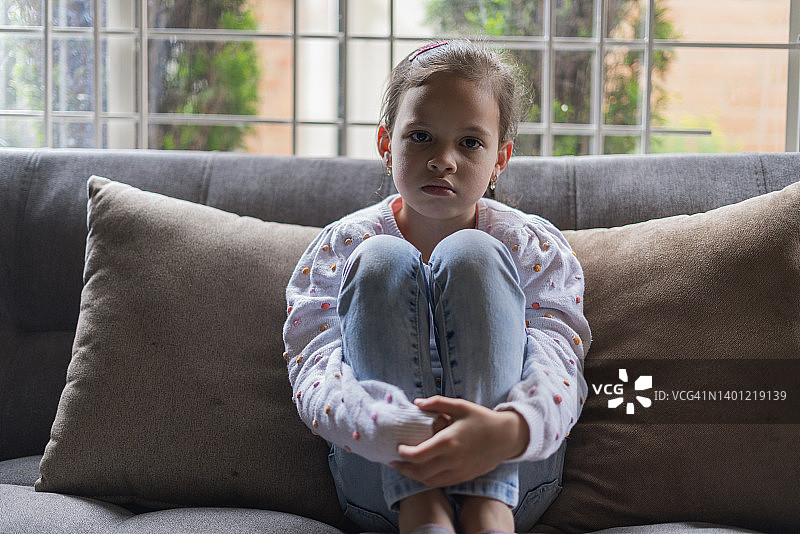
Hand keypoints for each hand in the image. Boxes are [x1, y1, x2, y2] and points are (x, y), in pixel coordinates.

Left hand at [391, 396, 528, 487]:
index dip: (403, 454)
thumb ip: (437, 403)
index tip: (397, 448)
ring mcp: (458, 471)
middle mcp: (452, 460)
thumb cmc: (482, 419)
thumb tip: (417, 402)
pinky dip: (427, 480)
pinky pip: (440, 483)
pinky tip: (422, 472)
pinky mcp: (464, 477)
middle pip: (419, 472)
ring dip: (413, 476)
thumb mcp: (460, 406)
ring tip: (405, 468)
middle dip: (403, 468)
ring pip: (429, 481)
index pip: (417, 455)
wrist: (507, 437)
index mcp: (448, 441)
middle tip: (394, 462)